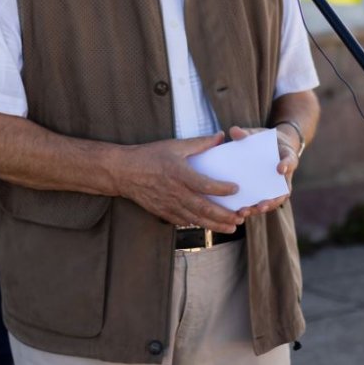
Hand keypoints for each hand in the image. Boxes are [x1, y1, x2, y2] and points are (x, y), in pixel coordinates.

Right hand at [114, 133, 241, 232]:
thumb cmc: (149, 156)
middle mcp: (176, 192)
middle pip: (204, 208)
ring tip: (230, 227)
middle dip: (224, 216)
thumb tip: (220, 136)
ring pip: (196, 219)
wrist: (124, 172)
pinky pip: (183, 221)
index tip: (236, 189)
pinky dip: (197, 224)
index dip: (222, 189)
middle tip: (239, 218)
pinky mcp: (163, 212)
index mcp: (180, 174)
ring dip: (215, 225)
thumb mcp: (175, 145)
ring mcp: (169, 205)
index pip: (206, 185)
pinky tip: (207, 225)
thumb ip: (200, 143)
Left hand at [228, 125, 298, 218]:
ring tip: (244, 212)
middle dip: (271, 201)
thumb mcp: (257, 134)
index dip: (286, 164)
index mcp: (287, 157)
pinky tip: (237, 212)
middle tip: (260, 205)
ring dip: (259, 208)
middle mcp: (285, 175)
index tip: (280, 168)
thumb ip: (247, 133)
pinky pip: (261, 202)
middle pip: (282, 192)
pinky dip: (251, 208)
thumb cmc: (265, 140)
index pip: (290, 161)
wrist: (273, 147)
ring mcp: (276, 185)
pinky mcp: (266, 192)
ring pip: (273, 201)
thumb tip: (233, 131)